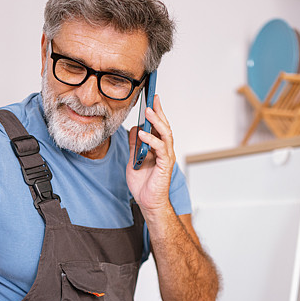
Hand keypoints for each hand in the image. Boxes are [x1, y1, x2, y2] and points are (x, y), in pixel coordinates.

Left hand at [126, 94, 174, 215]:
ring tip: (148, 111)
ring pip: (165, 134)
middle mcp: (165, 150)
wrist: (147, 202)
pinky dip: (151, 140)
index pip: (158, 126)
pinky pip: (160, 149)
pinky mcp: (165, 165)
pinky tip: (142, 133)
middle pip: (164, 126)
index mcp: (158, 148)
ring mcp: (166, 157)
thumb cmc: (143, 184)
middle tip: (152, 99)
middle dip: (158, 112)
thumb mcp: (133, 159)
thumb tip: (133, 128)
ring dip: (156, 122)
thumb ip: (134, 144)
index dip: (156, 112)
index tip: (151, 98)